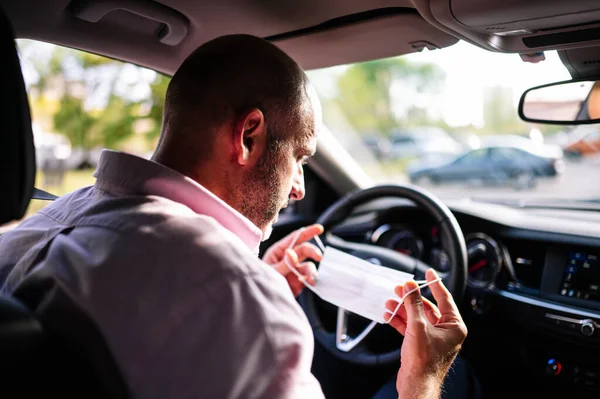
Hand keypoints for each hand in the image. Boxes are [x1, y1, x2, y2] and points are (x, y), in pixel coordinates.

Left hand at [262, 224, 323, 296]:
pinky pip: (309, 277)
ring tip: (310, 279)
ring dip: (311, 271)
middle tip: (319, 257)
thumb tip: (291, 252)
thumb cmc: (262, 284)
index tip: (319, 228)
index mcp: (278, 252)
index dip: (307, 232)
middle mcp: (288, 259)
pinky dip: (311, 280)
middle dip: (313, 252)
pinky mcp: (299, 282)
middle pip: (304, 250)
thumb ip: (283, 263)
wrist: (264, 303)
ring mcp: (294, 270)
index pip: (294, 238)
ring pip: (308, 265)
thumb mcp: (271, 272)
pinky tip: (310, 283)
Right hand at [384, 269, 467, 397]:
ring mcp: (433, 339)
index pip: (445, 298)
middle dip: (411, 298)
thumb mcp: (418, 326)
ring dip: (403, 309)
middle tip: (400, 288)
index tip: (429, 272)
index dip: (435, 284)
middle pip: (427, 307)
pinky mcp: (422, 345)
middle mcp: (446, 332)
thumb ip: (413, 303)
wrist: (416, 384)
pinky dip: (401, 321)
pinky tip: (389, 315)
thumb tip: (410, 286)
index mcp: (454, 326)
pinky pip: (412, 328)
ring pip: (417, 317)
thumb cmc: (424, 361)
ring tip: (390, 302)